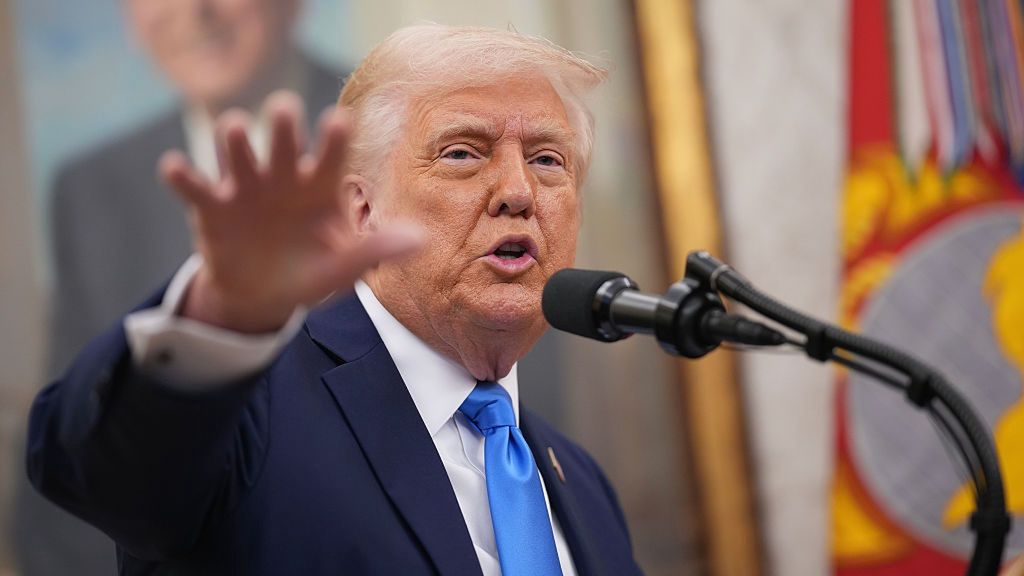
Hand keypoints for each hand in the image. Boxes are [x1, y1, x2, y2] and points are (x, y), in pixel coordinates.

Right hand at [159, 91, 420, 332]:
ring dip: (236, 140)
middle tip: (286, 109)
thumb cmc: (311, 271)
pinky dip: (183, 177)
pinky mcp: (211, 206)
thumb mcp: (344, 266)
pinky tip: (174, 168)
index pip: (331, 155)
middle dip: (283, 125)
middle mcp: (282, 176)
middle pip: (284, 141)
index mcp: (320, 185)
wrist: (263, 297)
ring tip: (238, 130)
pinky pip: (194, 187)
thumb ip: (377, 248)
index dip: (334, 139)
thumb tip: (422, 240)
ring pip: (238, 152)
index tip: (339, 119)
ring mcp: (244, 187)